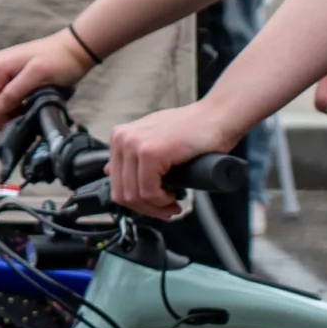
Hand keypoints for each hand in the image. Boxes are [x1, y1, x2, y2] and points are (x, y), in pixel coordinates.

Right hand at [0, 31, 94, 127]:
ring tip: (30, 116)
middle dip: (6, 118)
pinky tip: (27, 109)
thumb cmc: (60, 61)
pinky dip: (13, 108)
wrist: (73, 48)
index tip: (25, 128)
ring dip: (10, 114)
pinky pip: (3, 99)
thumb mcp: (38, 76)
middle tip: (28, 124)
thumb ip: (15, 92)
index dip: (4, 122)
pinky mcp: (5, 76)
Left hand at [106, 102, 239, 219]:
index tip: (154, 206)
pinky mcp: (149, 152)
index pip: (115, 183)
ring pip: (134, 195)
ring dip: (155, 207)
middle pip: (122, 192)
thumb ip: (132, 155)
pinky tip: (173, 197)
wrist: (217, 117)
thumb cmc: (192, 130)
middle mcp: (122, 138)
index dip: (136, 202)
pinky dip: (160, 201)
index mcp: (120, 137)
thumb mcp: (154, 140)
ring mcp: (133, 144)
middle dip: (145, 209)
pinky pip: (148, 191)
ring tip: (172, 205)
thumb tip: (109, 171)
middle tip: (166, 210)